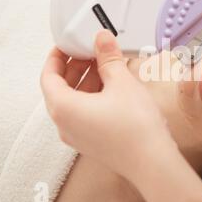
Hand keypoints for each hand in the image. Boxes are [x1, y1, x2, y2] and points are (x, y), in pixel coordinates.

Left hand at [41, 30, 175, 183]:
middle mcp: (65, 124)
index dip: (57, 57)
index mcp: (63, 108)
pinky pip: (85, 114)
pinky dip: (93, 97)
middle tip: (90, 52)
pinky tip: (113, 87)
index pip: (48, 76)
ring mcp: (78, 136)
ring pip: (74, 101)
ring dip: (87, 81)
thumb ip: (109, 57)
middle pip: (61, 88)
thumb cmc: (135, 126)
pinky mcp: (92, 142)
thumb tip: (102, 39)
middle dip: (75, 67)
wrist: (152, 161)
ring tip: (106, 66)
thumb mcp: (122, 82)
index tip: (67, 45)